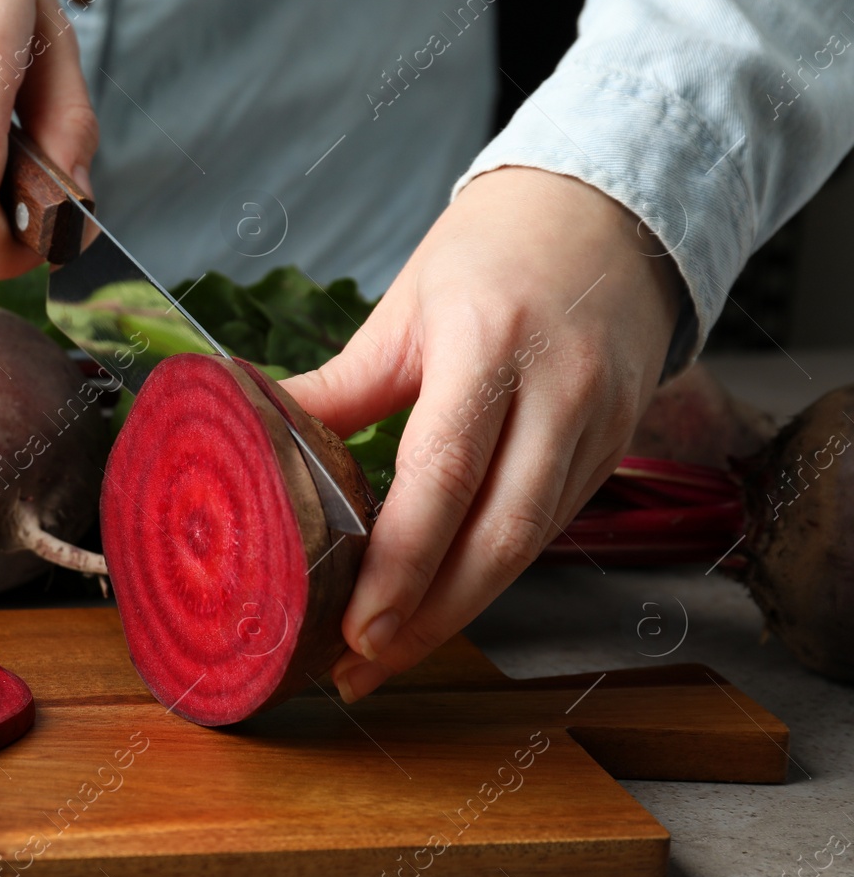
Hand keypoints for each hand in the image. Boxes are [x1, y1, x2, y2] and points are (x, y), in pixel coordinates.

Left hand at [282, 167, 682, 701]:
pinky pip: (550, 527)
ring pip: (530, 546)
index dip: (401, 563)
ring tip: (389, 651)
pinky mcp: (617, 447)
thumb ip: (339, 385)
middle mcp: (556, 391)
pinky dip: (492, 571)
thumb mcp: (404, 306)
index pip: (443, 475)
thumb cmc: (494, 250)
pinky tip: (443, 599)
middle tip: (362, 663)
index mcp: (488, 344)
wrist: (609, 213)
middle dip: (430, 617)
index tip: (355, 625)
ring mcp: (598, 424)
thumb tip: (258, 433)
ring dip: (459, 610)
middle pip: (499, 537)